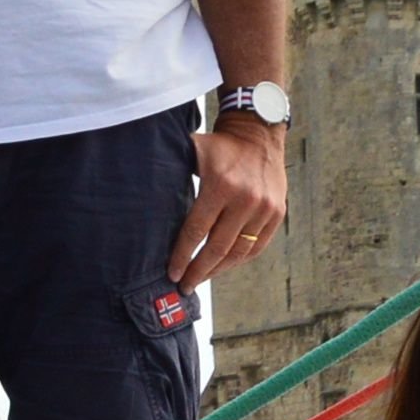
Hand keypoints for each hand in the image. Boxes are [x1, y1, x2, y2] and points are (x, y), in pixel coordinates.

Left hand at [169, 114, 285, 287]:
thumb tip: (142, 200)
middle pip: (217, 248)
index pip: (197, 230)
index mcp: (221, 186)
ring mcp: (265, 208)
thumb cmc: (220, 146)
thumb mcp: (194, 152)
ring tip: (201, 279)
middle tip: (184, 286)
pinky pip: (257, 247)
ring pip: (238, 252)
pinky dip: (238, 260)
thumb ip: (172, 173)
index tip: (172, 273)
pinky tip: (223, 266)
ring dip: (218, 270)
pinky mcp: (277, 213)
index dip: (182, 255)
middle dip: (198, 272)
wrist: (259, 133)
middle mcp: (245, 199)